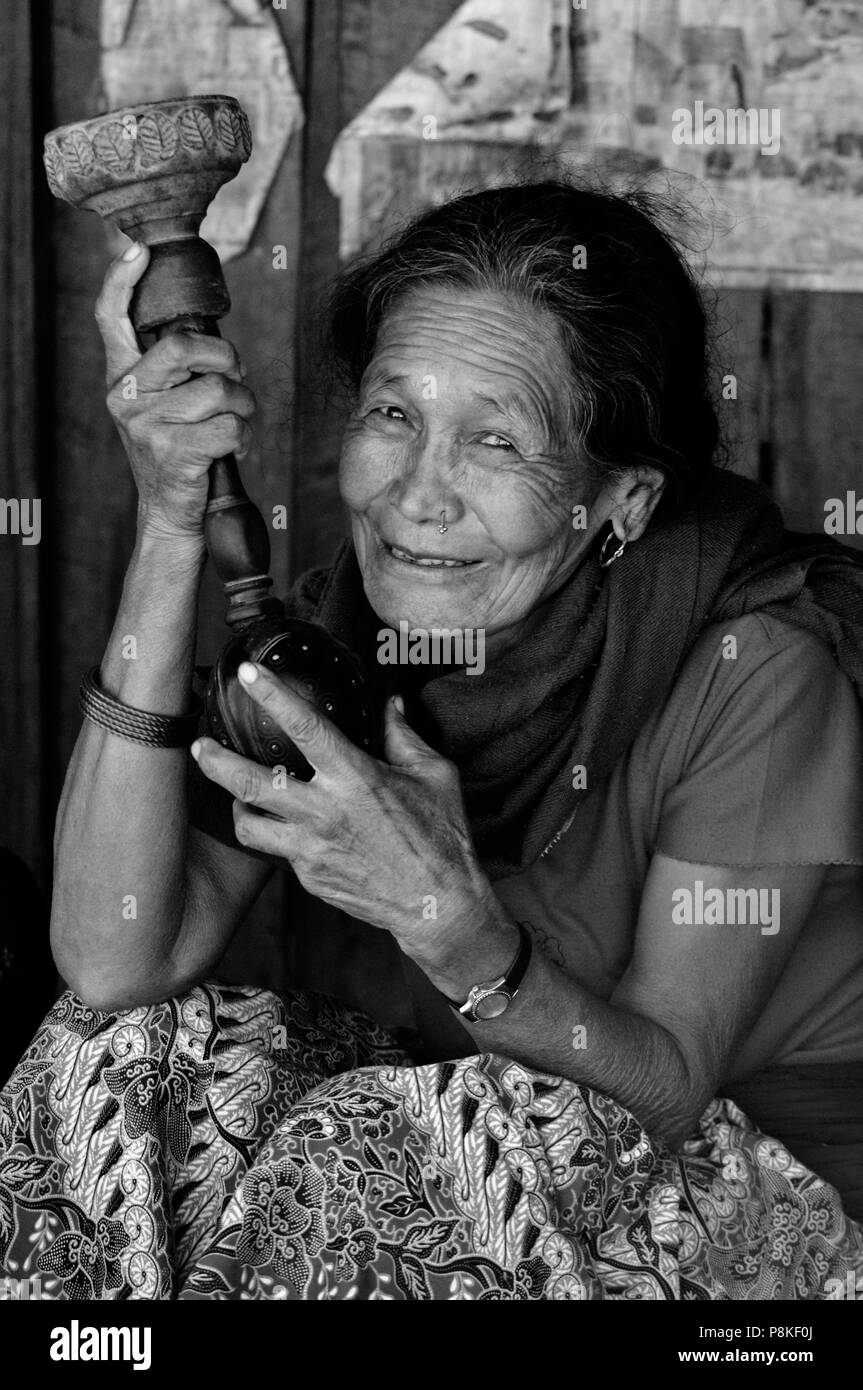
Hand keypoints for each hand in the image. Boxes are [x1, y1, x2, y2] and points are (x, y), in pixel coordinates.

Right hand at [94, 242, 256, 539]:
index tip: (139, 251)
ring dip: (244, 406)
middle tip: (235, 379)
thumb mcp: (163, 406)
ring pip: (218, 390)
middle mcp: (126, 397)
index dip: (121, 280)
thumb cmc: (179, 451)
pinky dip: (244, 437)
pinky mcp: (173, 453)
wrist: (172, 513)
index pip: (110, 319)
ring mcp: (146, 425)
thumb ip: (173, 371)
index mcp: (122, 378)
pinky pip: (229, 426)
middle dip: (226, 360)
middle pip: (184, 346)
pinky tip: (234, 449)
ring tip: (238, 422)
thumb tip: (212, 339)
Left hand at [189, 663, 496, 964]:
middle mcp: (325, 813)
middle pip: (250, 782)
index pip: (305, 727)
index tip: (247, 673)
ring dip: (235, 804)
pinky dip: (275, 834)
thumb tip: (391, 703)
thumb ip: (404, 736)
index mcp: (356, 779)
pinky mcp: (308, 878)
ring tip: (234, 792)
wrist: (438, 905)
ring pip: (249, 824)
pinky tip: (283, 825)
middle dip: (215, 761)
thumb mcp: (434, 775)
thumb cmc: (442, 836)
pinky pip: (278, 850)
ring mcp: (311, 850)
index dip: (273, 695)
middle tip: (199, 744)